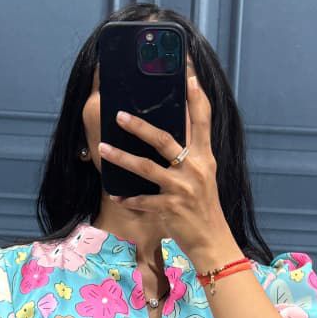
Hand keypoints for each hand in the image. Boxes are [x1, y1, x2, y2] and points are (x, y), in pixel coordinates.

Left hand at [97, 74, 232, 261]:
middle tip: (120, 115)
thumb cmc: (205, 208)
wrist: (212, 241)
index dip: (197, 98)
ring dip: (122, 157)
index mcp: (205, 157)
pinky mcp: (170, 208)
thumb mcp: (204, 177)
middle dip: (140, 126)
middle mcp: (195, 169)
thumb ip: (191, 157)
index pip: (203, 121)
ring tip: (103, 148)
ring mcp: (182, 189)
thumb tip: (171, 140)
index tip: (189, 76)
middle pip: (165, 140)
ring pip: (146, 167)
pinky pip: (142, 200)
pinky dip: (127, 198)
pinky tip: (115, 196)